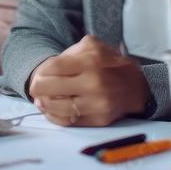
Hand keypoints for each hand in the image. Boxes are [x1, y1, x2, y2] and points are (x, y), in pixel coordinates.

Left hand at [28, 35, 149, 126]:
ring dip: (43, 104)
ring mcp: (97, 104)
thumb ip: (70, 53)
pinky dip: (54, 117)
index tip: (38, 75)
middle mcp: (95, 83)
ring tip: (40, 100)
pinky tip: (51, 110)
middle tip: (34, 88)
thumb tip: (45, 71)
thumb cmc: (109, 64)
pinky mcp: (99, 120)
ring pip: (57, 108)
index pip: (54, 67)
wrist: (136, 87)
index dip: (41, 72)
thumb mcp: (93, 47)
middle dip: (37, 88)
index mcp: (92, 61)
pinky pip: (68, 122)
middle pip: (51, 88)